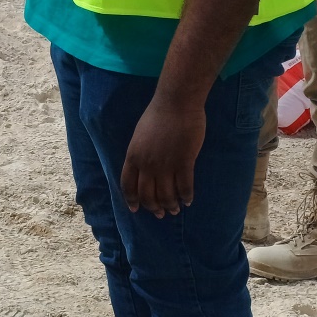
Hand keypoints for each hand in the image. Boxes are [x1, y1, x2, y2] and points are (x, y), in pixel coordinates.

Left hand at [120, 87, 205, 216]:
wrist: (177, 103)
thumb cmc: (158, 114)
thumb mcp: (139, 135)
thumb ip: (140, 153)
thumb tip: (144, 168)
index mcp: (133, 156)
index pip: (128, 185)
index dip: (132, 200)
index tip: (136, 209)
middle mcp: (147, 165)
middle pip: (148, 195)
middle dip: (154, 208)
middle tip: (160, 213)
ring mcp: (165, 165)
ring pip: (166, 195)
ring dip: (170, 205)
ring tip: (175, 209)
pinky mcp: (184, 162)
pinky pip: (184, 187)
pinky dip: (186, 197)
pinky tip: (188, 200)